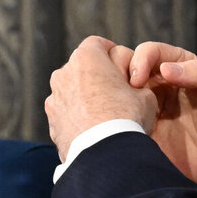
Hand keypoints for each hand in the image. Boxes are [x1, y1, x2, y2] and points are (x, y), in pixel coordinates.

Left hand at [45, 36, 157, 160]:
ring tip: (105, 115)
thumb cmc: (127, 117)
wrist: (104, 153)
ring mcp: (54, 97)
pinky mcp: (51, 120)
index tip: (124, 69)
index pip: (98, 44)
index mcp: (86, 58)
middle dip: (98, 76)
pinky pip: (67, 112)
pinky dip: (77, 116)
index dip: (114, 54)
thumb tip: (131, 88)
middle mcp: (64, 73)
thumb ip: (135, 83)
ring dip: (85, 97)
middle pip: (83, 67)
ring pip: (72, 91)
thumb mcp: (145, 93)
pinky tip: (93, 129)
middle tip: (116, 92)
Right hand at [127, 42, 196, 197]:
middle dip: (122, 72)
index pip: (154, 52)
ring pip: (120, 88)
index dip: (142, 58)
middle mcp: (161, 83)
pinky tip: (114, 120)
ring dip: (113, 92)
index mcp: (182, 67)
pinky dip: (113, 114)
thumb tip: (165, 69)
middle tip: (122, 90)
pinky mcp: (139, 126)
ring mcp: (147, 105)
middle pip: (131, 66)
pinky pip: (120, 114)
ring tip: (113, 104)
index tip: (139, 77)